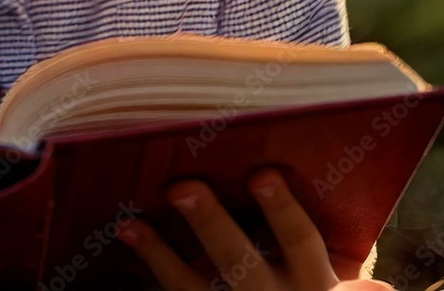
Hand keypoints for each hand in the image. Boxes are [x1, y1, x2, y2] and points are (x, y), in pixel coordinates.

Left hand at [116, 167, 388, 289]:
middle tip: (181, 188)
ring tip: (130, 225)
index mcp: (313, 279)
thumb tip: (275, 164)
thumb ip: (301, 235)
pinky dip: (153, 266)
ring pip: (196, 288)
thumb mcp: (316, 268)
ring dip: (161, 256)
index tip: (261, 174)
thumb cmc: (302, 282)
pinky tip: (127, 238)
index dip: (282, 210)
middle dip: (210, 225)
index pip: (300, 241)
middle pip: (239, 261)